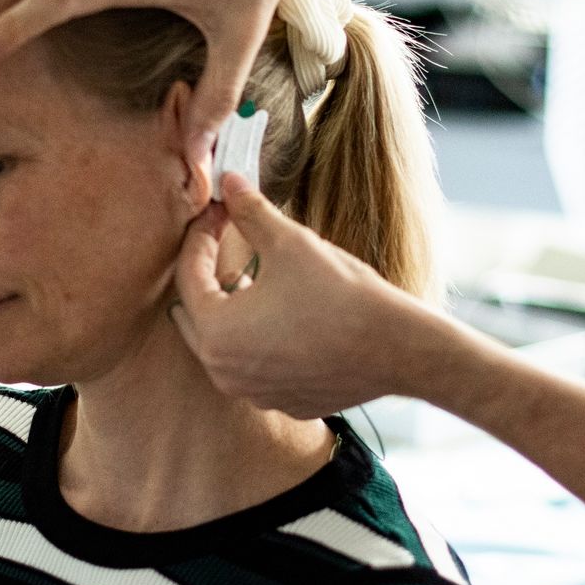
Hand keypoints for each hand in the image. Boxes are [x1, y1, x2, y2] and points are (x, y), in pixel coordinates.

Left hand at [171, 174, 430, 417]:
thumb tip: (229, 182)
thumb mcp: (290, 243)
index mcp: (217, 331)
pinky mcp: (282, 401)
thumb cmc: (342, 296)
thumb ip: (251, 212)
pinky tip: (285, 315)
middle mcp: (225, 372)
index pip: (188, 274)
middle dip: (206, 274)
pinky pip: (255, 366)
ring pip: (223, 344)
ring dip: (230, 308)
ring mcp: (253, 392)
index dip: (201, 235)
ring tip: (255, 276)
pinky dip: (259, 339)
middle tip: (227, 241)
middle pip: (194, 313)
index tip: (219, 212)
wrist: (396, 348)